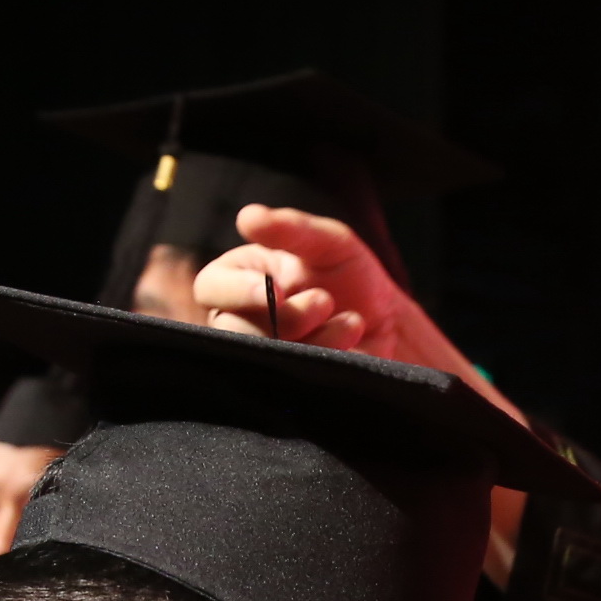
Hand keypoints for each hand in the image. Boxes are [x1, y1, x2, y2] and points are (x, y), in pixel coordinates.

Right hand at [191, 205, 527, 423]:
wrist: (389, 321)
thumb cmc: (349, 274)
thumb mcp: (328, 243)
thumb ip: (291, 229)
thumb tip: (247, 217)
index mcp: (240, 278)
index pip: (211, 287)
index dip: (236, 291)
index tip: (271, 288)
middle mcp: (242, 319)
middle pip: (230, 329)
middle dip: (280, 317)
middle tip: (322, 301)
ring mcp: (264, 356)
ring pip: (263, 356)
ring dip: (309, 336)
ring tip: (348, 317)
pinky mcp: (287, 383)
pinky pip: (293, 379)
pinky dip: (327, 353)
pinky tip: (352, 333)